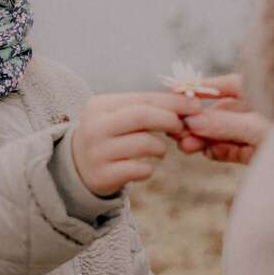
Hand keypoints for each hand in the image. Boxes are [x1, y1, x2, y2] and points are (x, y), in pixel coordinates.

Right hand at [72, 92, 200, 196]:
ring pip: (144, 143)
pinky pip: (139, 169)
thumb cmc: (109, 136)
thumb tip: (188, 102)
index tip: (196, 106)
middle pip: (143, 116)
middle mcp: (95, 126)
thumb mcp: (118, 116)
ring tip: (160, 150)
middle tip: (182, 128)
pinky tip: (145, 167)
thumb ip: (146, 107)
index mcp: (101, 105)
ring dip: (160, 147)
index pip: (144, 98)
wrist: (76, 168)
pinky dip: (149, 168)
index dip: (173, 102)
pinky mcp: (102, 175)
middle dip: (170, 120)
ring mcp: (97, 152)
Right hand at [177, 74, 269, 164]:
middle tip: (178, 130)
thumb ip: (225, 124)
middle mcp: (256, 110)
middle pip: (220, 113)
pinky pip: (231, 149)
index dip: (202, 88)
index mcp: (262, 93)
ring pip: (222, 133)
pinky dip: (218, 151)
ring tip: (186, 146)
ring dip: (204, 139)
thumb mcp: (259, 128)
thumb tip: (192, 121)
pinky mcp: (254, 153)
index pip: (227, 85)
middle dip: (199, 122)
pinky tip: (207, 153)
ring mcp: (254, 132)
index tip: (177, 91)